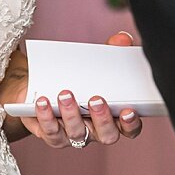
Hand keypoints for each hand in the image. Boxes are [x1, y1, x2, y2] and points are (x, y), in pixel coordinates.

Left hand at [21, 32, 142, 148]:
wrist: (42, 84)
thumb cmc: (78, 78)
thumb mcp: (95, 64)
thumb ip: (112, 52)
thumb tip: (122, 39)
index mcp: (113, 117)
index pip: (129, 128)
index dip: (131, 124)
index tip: (128, 110)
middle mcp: (96, 131)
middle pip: (107, 135)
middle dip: (102, 119)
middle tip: (95, 99)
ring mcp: (74, 135)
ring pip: (77, 133)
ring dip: (72, 114)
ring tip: (65, 94)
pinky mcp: (51, 134)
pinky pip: (50, 132)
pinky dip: (46, 117)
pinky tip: (43, 102)